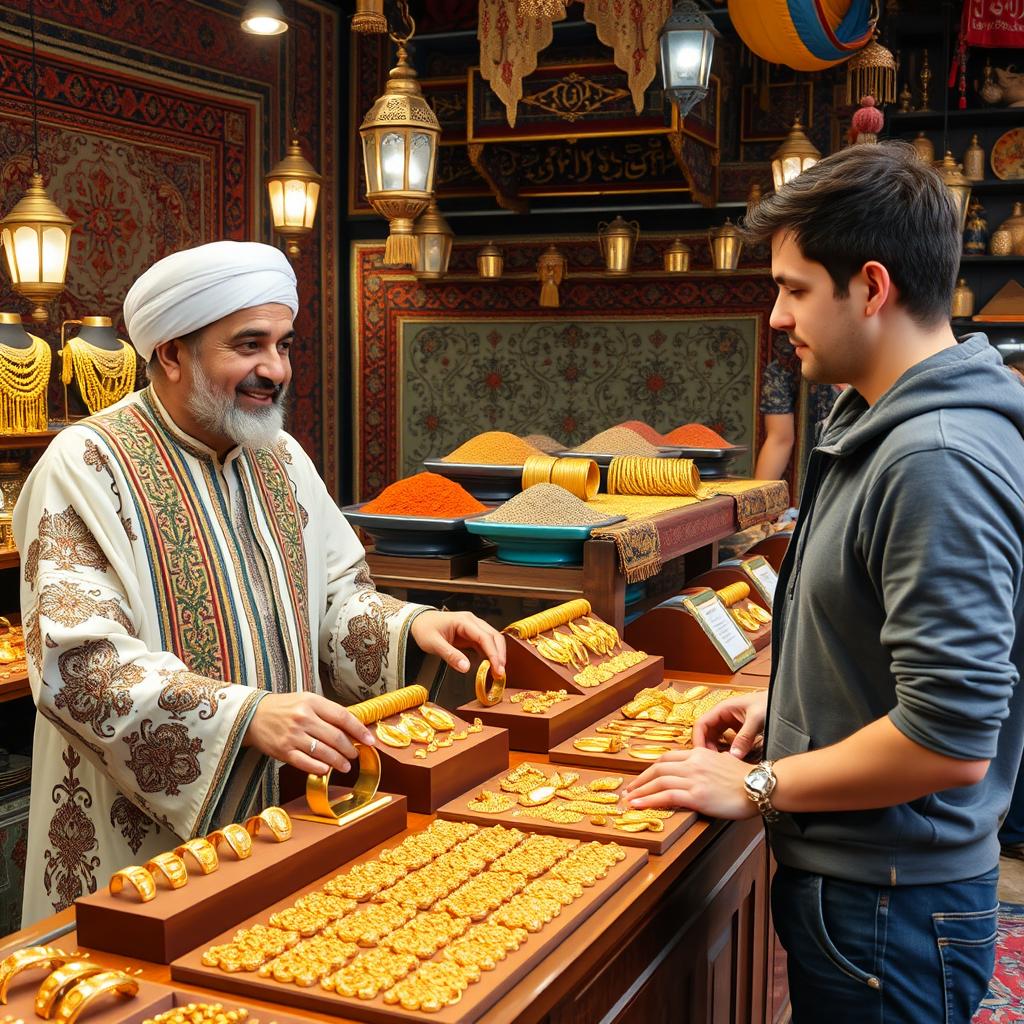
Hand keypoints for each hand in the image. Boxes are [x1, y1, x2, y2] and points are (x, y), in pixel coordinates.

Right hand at [243, 692, 374, 775]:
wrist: (252, 715)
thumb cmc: (284, 708)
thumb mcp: (306, 700)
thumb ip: (327, 712)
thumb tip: (352, 727)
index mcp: (311, 702)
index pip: (342, 716)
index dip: (359, 730)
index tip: (369, 740)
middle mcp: (303, 718)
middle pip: (336, 737)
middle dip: (350, 749)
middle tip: (355, 754)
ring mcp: (293, 735)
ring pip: (324, 752)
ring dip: (339, 761)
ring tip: (345, 766)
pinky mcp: (283, 751)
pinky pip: (306, 763)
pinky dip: (320, 768)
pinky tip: (327, 769)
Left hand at [410, 610, 505, 675]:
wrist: (417, 622)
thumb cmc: (424, 629)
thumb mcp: (434, 644)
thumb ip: (450, 655)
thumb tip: (466, 668)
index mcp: (464, 621)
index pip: (485, 637)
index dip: (493, 653)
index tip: (498, 668)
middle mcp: (472, 622)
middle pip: (493, 636)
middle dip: (499, 655)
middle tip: (500, 673)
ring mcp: (472, 627)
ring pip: (492, 639)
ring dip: (497, 654)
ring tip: (498, 672)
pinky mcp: (471, 634)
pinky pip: (484, 644)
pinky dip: (490, 654)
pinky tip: (490, 666)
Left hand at [622, 747, 756, 819]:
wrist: (761, 786)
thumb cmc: (747, 778)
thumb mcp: (725, 763)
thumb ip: (710, 765)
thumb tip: (705, 771)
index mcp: (699, 754)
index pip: (667, 758)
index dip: (651, 769)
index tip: (642, 778)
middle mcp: (693, 763)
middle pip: (658, 768)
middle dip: (640, 780)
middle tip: (629, 790)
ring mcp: (694, 779)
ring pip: (658, 782)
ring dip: (640, 791)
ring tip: (628, 800)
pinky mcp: (697, 795)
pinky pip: (666, 797)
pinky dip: (648, 800)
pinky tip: (638, 805)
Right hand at [692, 690, 767, 757]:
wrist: (784, 701)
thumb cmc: (769, 703)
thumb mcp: (756, 719)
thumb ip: (745, 737)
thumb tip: (733, 756)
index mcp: (722, 709)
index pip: (701, 724)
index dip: (698, 739)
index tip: (700, 755)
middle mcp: (723, 715)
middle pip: (705, 733)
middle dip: (705, 748)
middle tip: (710, 764)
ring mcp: (729, 723)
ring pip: (714, 738)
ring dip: (714, 750)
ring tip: (719, 764)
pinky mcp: (737, 730)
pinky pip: (725, 741)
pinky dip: (724, 750)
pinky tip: (730, 759)